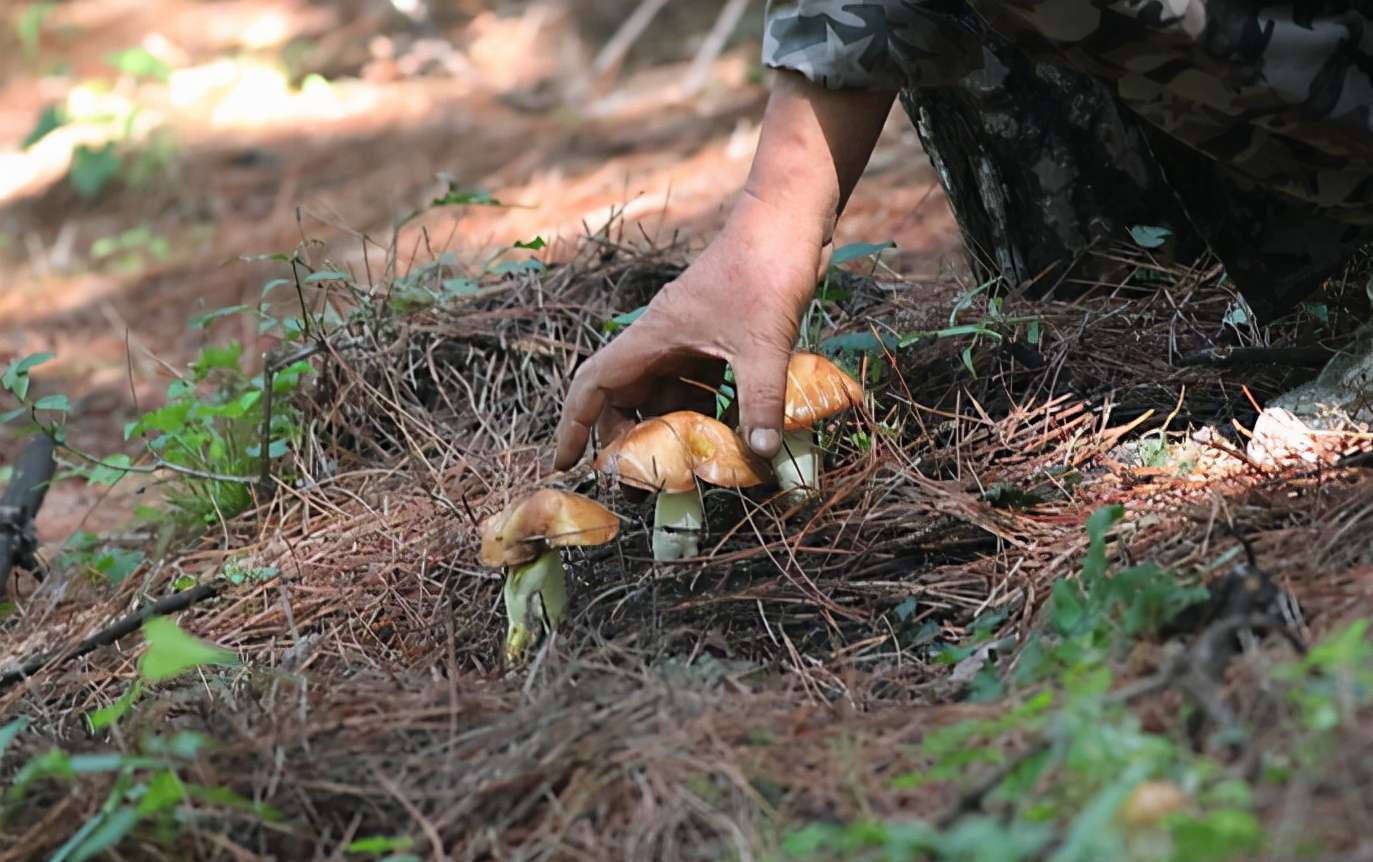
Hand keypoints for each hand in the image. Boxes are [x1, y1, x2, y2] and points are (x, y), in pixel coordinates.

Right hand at [554, 194, 825, 469]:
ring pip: (666, 393)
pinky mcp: (721, 336)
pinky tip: (733, 436)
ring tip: (688, 469)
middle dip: (630, 437)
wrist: (791, 218)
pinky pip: (701, 383)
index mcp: (654, 336)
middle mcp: (665, 338)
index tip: (567, 464)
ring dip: (673, 428)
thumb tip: (762, 454)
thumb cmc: (766, 269)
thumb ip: (761, 400)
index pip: (595, 385)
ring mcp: (692, 337)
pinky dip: (709, 411)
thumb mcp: (764, 342)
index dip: (574, 426)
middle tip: (645, 479)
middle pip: (627, 395)